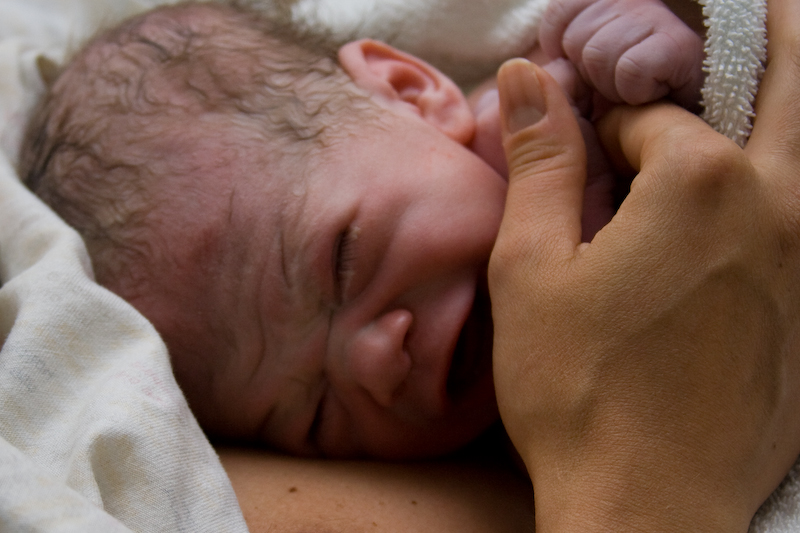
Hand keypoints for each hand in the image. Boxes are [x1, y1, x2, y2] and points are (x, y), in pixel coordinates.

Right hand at [490, 0, 799, 529]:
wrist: (648, 507)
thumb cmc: (576, 388)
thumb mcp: (532, 267)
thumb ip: (542, 161)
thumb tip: (533, 76)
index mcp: (702, 184)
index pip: (652, 117)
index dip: (605, 118)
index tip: (579, 130)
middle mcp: (779, 208)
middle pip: (790, 90)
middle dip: (773, 38)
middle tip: (768, 5)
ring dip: (789, 113)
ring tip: (769, 81)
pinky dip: (787, 193)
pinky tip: (754, 209)